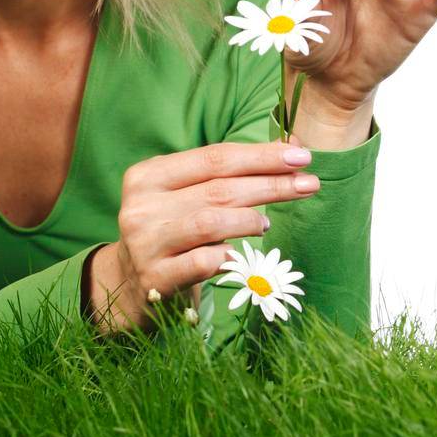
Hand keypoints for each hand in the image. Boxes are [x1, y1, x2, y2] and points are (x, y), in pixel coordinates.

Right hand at [84, 140, 321, 335]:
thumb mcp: (187, 196)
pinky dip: (228, 255)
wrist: (128, 287)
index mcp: (148, 175)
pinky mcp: (154, 279)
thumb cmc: (171, 233)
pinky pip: (202, 262)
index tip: (301, 156)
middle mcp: (142, 206)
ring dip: (250, 219)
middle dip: (270, 184)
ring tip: (267, 224)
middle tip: (309, 183)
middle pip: (219, 188)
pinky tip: (239, 255)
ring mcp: (145, 244)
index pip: (215, 158)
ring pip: (211, 222)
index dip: (261, 156)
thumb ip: (228, 175)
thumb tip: (291, 149)